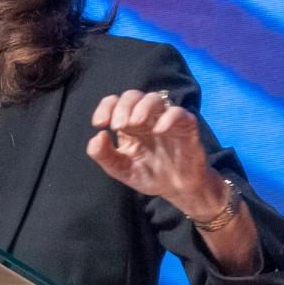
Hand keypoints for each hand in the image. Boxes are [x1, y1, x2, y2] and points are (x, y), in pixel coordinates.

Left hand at [86, 89, 226, 216]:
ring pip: (154, 98)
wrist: (177, 189)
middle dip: (122, 107)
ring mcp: (165, 120)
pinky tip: (158, 131)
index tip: (99, 124)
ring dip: (142, 107)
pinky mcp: (185, 126)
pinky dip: (168, 118)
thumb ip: (104, 155)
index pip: (114, 103)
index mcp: (128, 125)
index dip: (106, 107)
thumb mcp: (120, 169)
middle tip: (118, 126)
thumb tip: (98, 135)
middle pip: (133, 96)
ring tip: (134, 123)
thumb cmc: (148, 175)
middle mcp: (146, 118)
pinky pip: (179, 113)